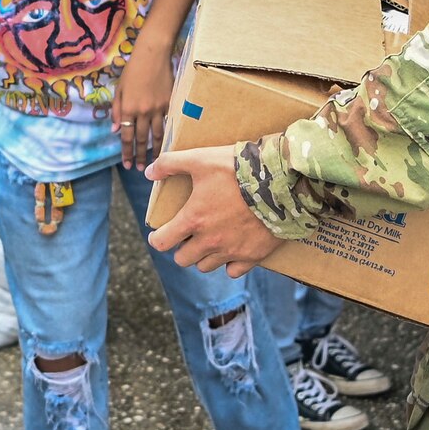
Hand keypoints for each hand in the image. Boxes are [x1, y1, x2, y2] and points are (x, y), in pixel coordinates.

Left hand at [112, 51, 172, 168]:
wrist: (153, 55)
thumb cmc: (133, 70)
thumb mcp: (119, 89)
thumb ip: (116, 111)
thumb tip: (115, 131)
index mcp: (128, 108)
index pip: (126, 136)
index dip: (126, 152)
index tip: (127, 164)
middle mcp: (142, 111)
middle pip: (140, 139)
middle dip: (139, 155)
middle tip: (140, 169)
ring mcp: (158, 108)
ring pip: (156, 135)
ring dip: (154, 150)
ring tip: (153, 162)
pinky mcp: (170, 104)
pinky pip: (167, 124)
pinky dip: (166, 136)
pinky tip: (166, 144)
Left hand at [145, 144, 282, 277]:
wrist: (279, 182)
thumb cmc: (237, 169)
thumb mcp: (200, 158)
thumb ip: (170, 163)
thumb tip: (148, 172)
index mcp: (193, 220)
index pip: (162, 242)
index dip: (157, 238)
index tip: (160, 233)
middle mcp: (209, 241)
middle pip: (183, 259)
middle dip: (182, 247)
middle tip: (189, 234)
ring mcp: (231, 251)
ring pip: (206, 266)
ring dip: (204, 256)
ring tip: (210, 239)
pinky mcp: (252, 256)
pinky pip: (233, 271)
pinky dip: (230, 263)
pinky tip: (233, 247)